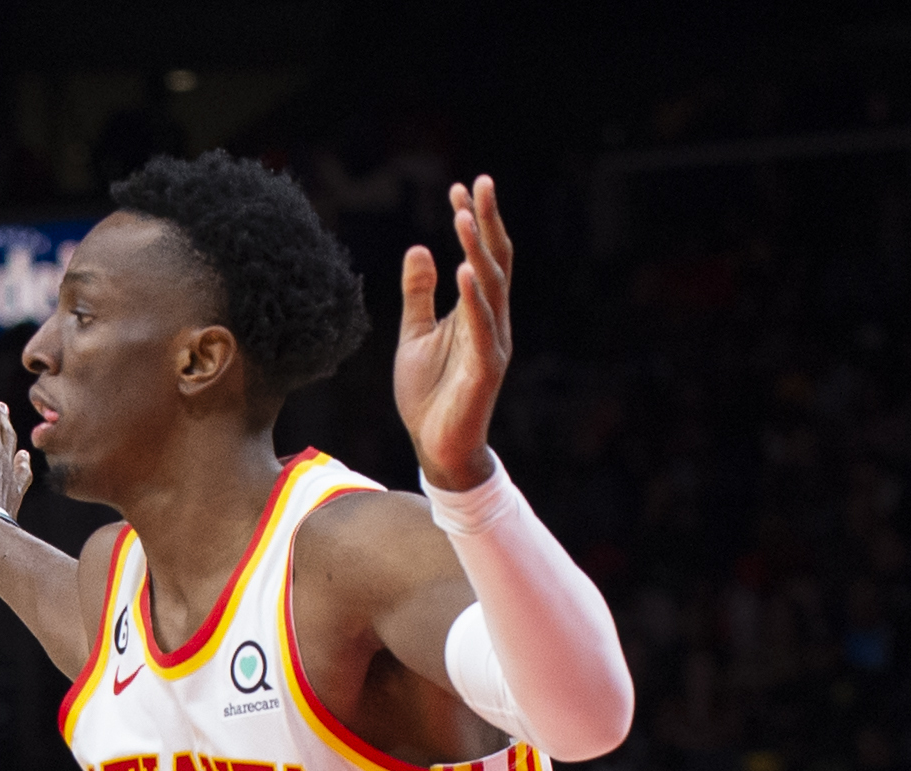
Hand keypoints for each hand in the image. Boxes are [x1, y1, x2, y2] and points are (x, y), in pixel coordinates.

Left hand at [392, 175, 514, 489]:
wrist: (436, 447)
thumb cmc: (429, 395)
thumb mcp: (415, 336)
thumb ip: (418, 295)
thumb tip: (418, 249)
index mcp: (476, 312)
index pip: (481, 257)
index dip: (473, 223)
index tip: (460, 189)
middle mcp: (491, 321)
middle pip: (494, 262)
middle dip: (485, 223)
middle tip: (478, 184)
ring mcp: (492, 343)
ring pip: (490, 288)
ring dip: (478, 250)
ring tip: (463, 218)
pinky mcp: (486, 368)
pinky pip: (482, 327)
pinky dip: (474, 298)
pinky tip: (466, 271)